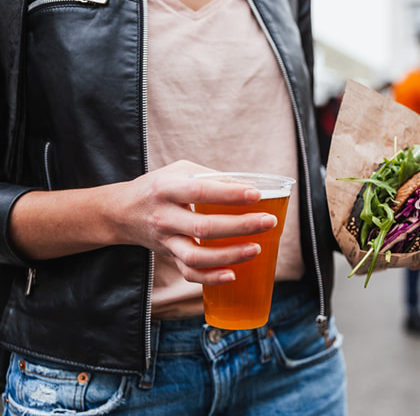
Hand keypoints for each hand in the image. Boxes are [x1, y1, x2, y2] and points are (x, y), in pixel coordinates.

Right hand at [111, 160, 276, 284]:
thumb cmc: (160, 187)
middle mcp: (165, 217)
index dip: (229, 194)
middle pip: (204, 227)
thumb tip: (251, 187)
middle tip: (268, 221)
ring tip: (255, 248)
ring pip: (196, 256)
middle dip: (240, 226)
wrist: (121, 212)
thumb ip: (212, 177)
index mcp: (167, 189)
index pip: (201, 191)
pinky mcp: (168, 257)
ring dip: (229, 255)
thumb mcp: (180, 171)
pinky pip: (189, 273)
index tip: (257, 194)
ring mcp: (166, 241)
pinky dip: (211, 278)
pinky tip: (233, 275)